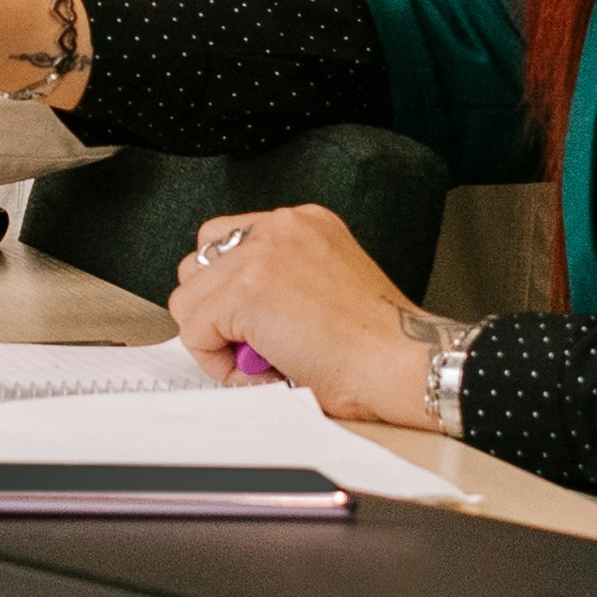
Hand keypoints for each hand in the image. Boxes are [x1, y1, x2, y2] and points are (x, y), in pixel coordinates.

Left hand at [161, 202, 451, 430]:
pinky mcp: (246, 290)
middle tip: (258, 347)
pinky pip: (195, 331)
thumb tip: (233, 312)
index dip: (231, 294)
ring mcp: (261, 254)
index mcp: (304, 224)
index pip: (227, 243)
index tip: (258, 327)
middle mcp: (281, 226)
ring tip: (265, 361)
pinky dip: (219, 364)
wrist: (406, 364)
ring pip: (190, 300)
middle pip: (199, 263)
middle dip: (216, 311)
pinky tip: (266, 372)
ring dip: (217, 340)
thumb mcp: (326, 287)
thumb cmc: (380, 347)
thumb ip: (282, 283)